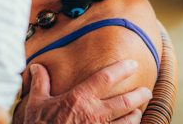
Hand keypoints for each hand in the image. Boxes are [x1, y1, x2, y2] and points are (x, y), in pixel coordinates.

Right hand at [23, 60, 150, 123]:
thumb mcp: (36, 104)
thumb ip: (40, 83)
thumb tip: (37, 66)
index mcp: (79, 99)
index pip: (105, 78)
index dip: (122, 69)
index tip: (132, 64)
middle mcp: (94, 114)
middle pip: (126, 101)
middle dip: (140, 94)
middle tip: (147, 90)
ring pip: (129, 122)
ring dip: (136, 115)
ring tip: (138, 111)